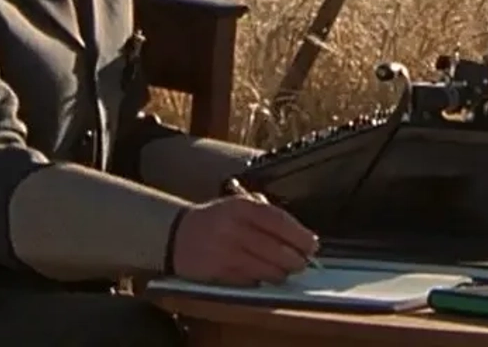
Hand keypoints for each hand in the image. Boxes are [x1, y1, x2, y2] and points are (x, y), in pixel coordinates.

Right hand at [168, 195, 318, 285]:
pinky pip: (251, 282)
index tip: (312, 245)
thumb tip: (299, 234)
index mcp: (241, 207)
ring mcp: (225, 253)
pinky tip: (260, 274)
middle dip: (295, 259)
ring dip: (280, 273)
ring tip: (282, 270)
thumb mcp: (237, 205)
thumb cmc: (215, 221)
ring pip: (267, 270)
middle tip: (301, 262)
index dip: (299, 235)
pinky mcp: (218, 274)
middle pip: (277, 250)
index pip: (278, 221)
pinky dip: (261, 280)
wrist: (176, 236)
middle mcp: (233, 229)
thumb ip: (266, 213)